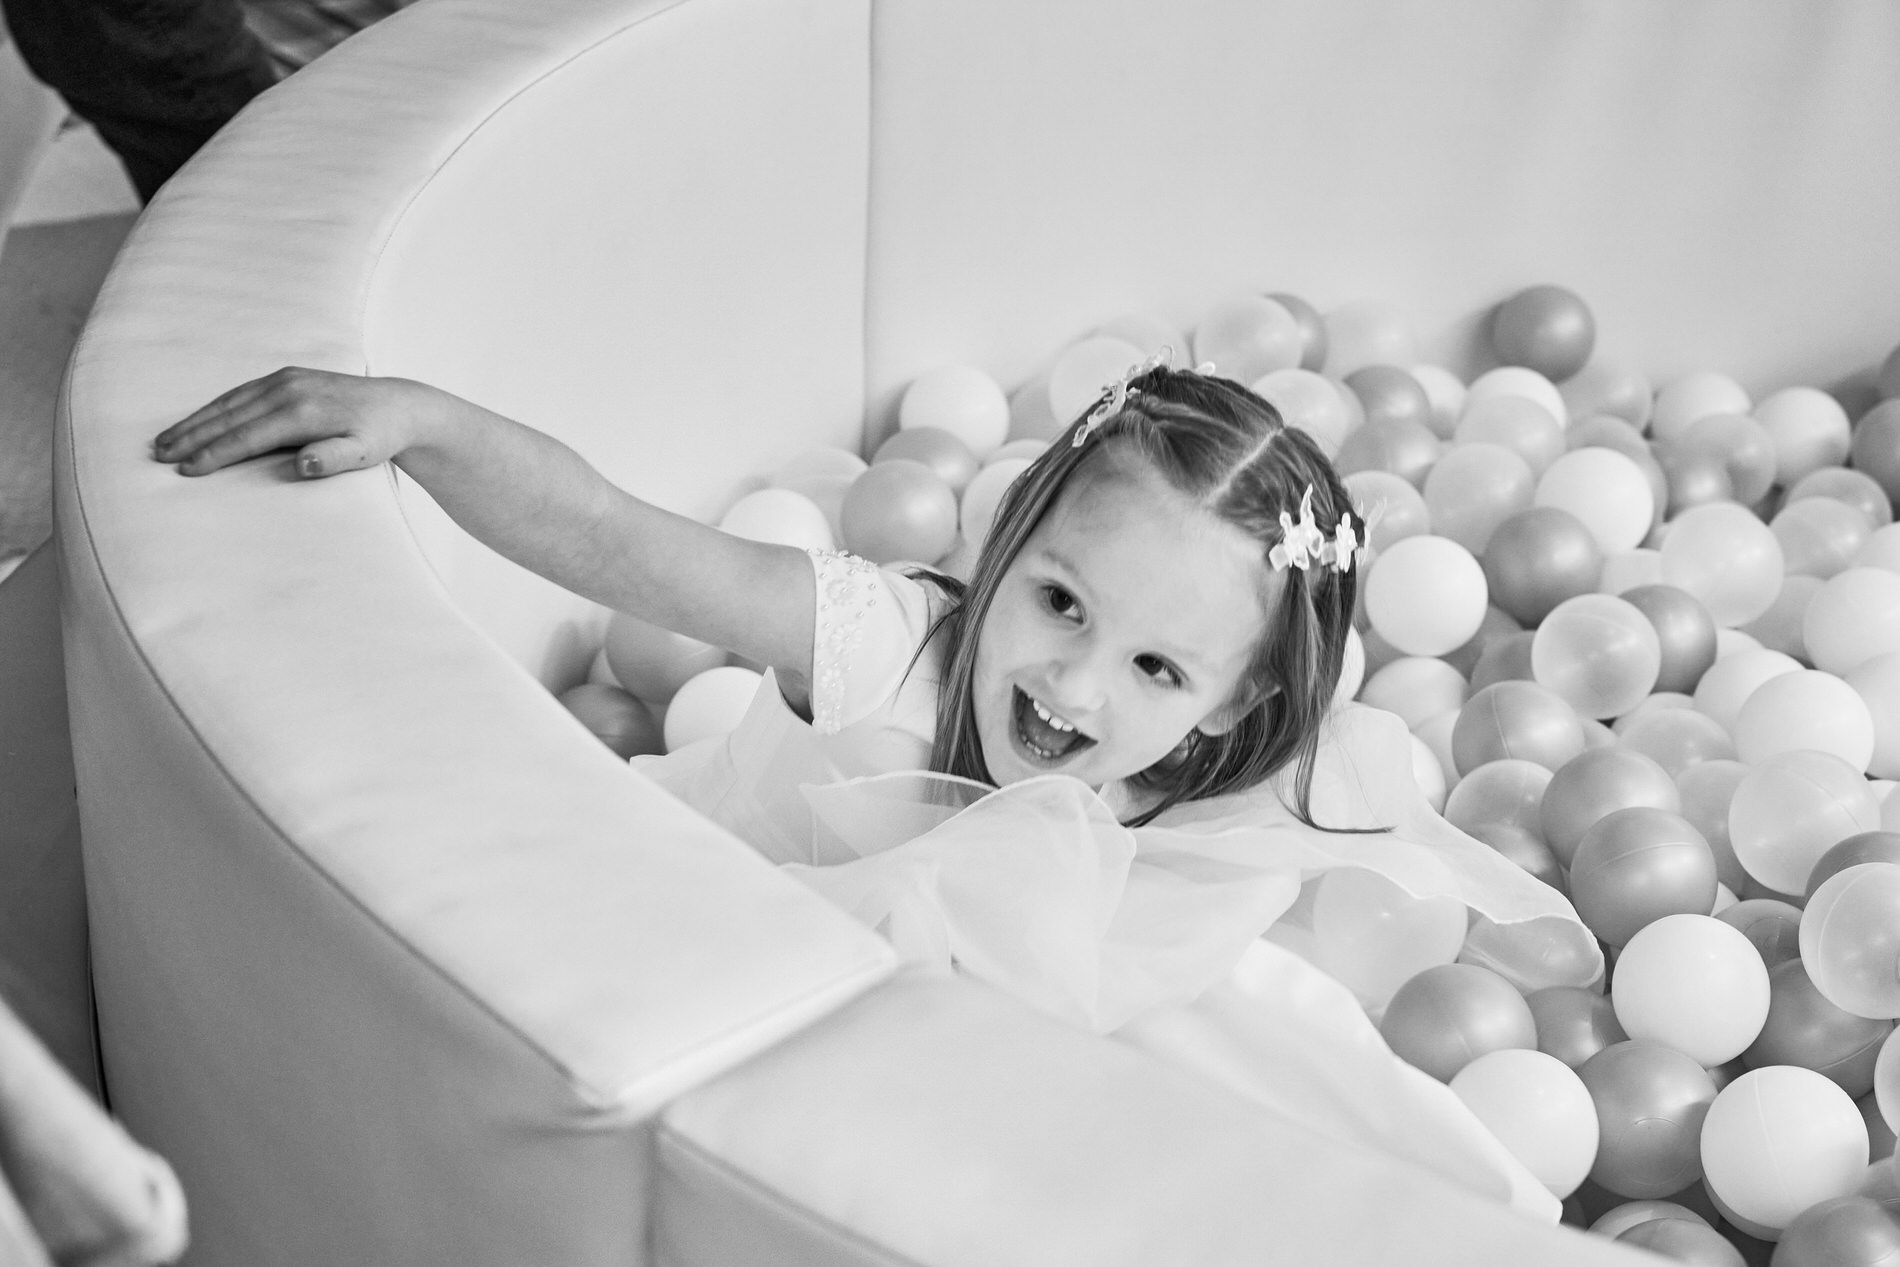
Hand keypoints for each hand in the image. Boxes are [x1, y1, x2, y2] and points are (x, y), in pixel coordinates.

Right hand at [152, 367, 439, 476]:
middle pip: (229, 416)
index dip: (215, 454)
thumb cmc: (378, 436)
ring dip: (196, 420)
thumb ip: (334, 458)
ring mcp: (285, 379)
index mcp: (303, 412)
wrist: (397, 405)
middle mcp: (289, 390)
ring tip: (166, 440)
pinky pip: (241, 393)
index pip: (248, 437)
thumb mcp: (365, 453)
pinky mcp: (285, 377)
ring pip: (229, 402)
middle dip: (192, 436)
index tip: (187, 471)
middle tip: (160, 456)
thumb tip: (302, 463)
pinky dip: (215, 407)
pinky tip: (197, 421)